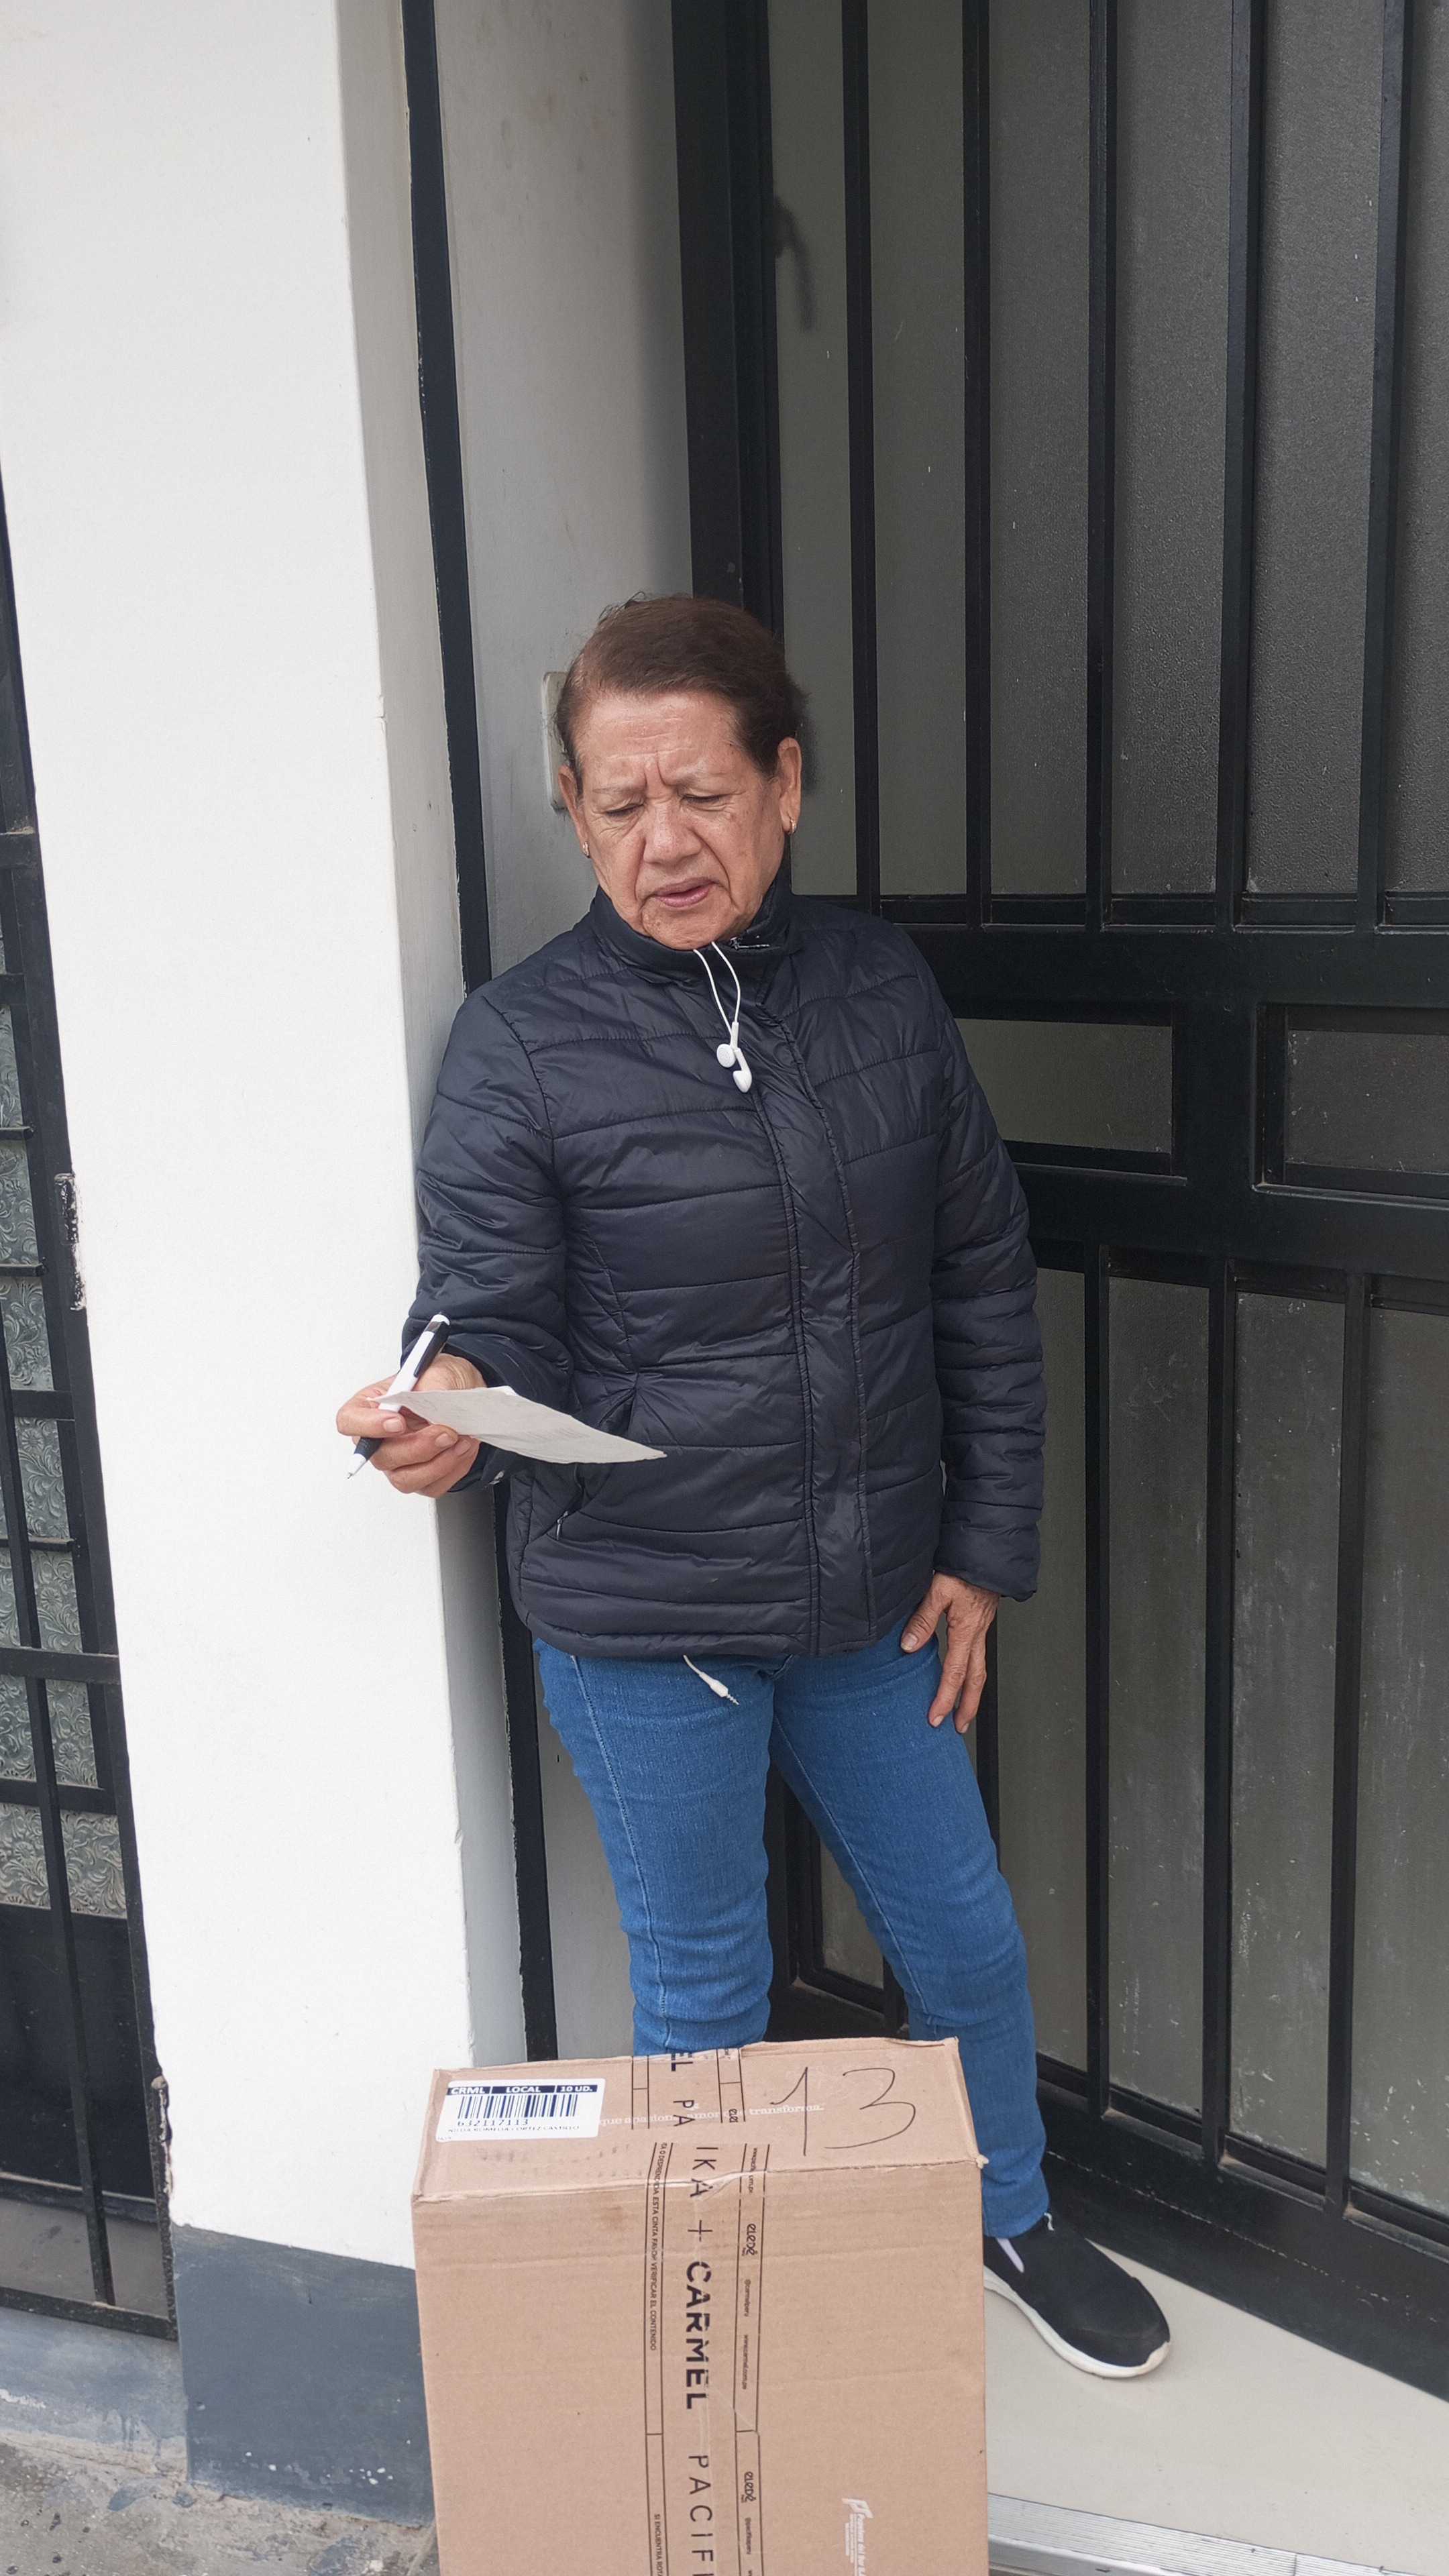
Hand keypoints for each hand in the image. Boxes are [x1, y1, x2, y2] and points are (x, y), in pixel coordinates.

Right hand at [335, 1354, 484, 1497]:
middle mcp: (380, 1439)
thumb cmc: (440, 1381)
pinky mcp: (421, 1477)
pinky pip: (431, 1486)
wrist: (464, 1394)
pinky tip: (463, 1449)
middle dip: (417, 1447)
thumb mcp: (437, 1371)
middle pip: (381, 1457)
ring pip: (405, 1479)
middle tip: (445, 1432)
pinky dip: (452, 1469)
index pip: (349, 1422)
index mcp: (371, 1406)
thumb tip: (431, 1407)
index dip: (369, 1426)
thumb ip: (429, 1389)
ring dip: (438, 1463)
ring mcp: (399, 1462)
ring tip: (461, 1440)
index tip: (397, 1422)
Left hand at [901, 1573, 998, 1732]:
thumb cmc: (964, 1568)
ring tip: (963, 1709)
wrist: (986, 1551)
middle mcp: (977, 1635)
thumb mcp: (938, 1590)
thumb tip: (910, 1646)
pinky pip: (978, 1655)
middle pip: (976, 1680)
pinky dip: (972, 1672)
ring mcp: (981, 1630)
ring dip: (972, 1692)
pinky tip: (963, 1672)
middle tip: (959, 1727)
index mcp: (967, 1631)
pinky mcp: (980, 1623)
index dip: (945, 1698)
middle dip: (968, 1707)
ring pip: (980, 1669)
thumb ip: (923, 1618)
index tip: (936, 1718)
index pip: (955, 1673)